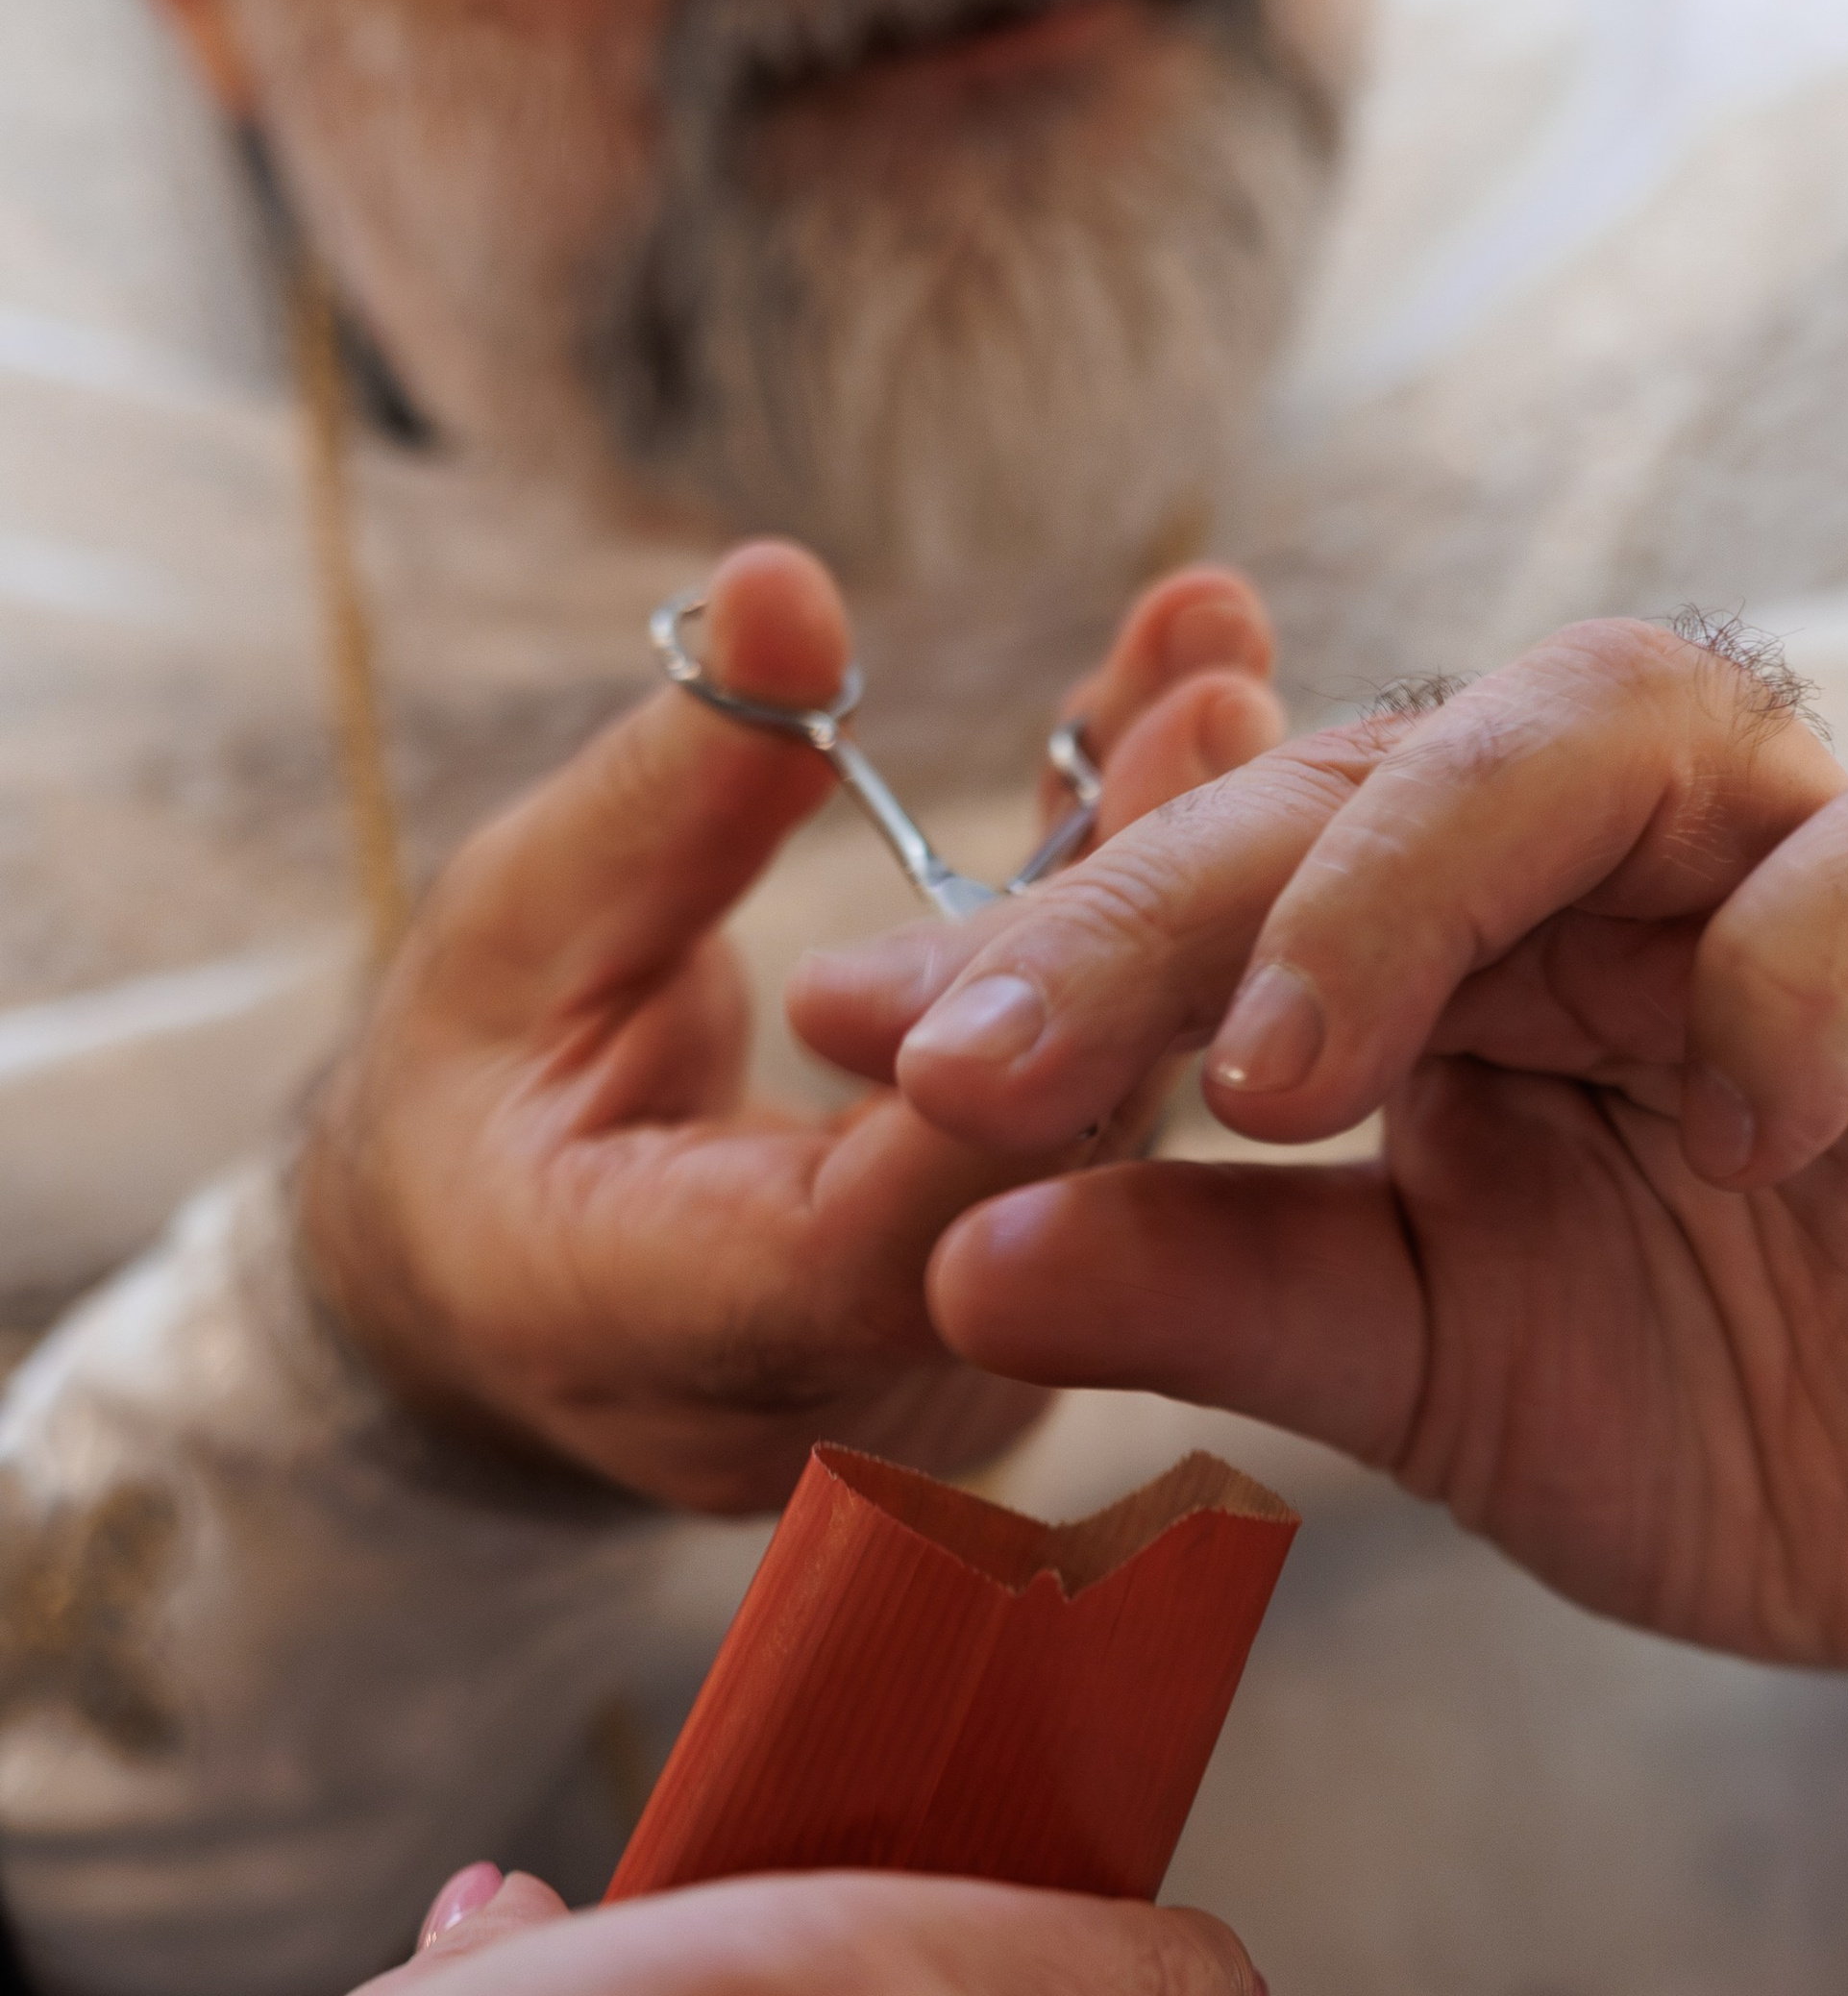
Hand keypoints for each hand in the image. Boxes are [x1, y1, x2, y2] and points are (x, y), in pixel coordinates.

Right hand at [297, 541, 1281, 1513]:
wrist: (493, 1299)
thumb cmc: (471, 1107)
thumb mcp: (512, 935)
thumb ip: (664, 800)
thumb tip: (783, 588)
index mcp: (655, 1328)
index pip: (879, 1227)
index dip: (1024, 1034)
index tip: (1137, 809)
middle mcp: (832, 1407)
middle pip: (1035, 1178)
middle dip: (1145, 921)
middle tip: (1224, 700)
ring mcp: (946, 1399)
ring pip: (1107, 1160)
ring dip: (1185, 926)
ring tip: (1228, 696)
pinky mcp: (1023, 1351)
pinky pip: (1105, 1149)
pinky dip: (1152, 975)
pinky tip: (1204, 786)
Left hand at [794, 622, 1847, 1721]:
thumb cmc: (1710, 1419)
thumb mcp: (1407, 1363)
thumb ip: (1206, 1289)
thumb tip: (951, 1249)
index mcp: (1462, 942)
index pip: (1227, 873)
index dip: (1043, 943)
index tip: (859, 1041)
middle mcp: (1613, 865)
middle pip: (1372, 770)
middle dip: (1160, 909)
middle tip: (990, 1068)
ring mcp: (1806, 866)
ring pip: (1609, 720)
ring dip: (1412, 881)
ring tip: (1279, 1080)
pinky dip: (1795, 962)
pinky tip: (1729, 1127)